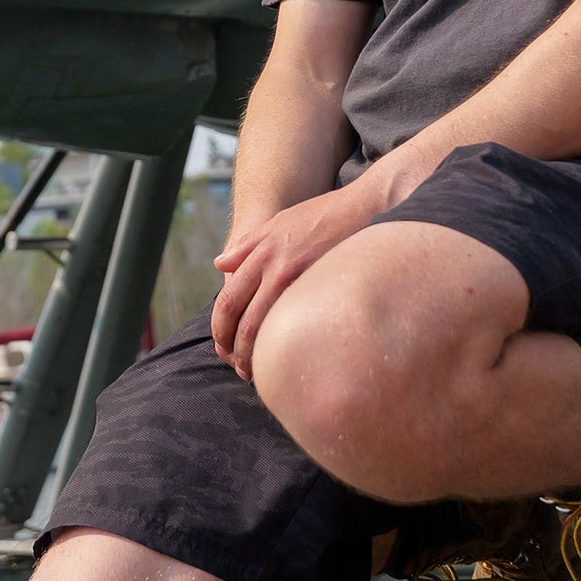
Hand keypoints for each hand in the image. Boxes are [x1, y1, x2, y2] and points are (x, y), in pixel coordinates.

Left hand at [211, 182, 379, 380]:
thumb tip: (219, 263)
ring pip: (267, 328)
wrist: (361, 209)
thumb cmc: (320, 215)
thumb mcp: (277, 221)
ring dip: (256, 354)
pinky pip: (298, 325)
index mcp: (260, 254)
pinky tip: (288, 357)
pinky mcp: (323, 289)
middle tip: (237, 366)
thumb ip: (246, 245)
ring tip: (256, 372)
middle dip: (234, 349)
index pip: (228, 300)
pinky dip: (287, 345)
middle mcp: (275, 268)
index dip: (221, 328)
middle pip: (243, 320)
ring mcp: (300, 281)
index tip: (223, 344)